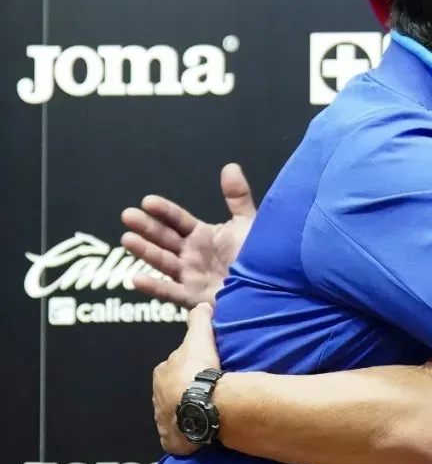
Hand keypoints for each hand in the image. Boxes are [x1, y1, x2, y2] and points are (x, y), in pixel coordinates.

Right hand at [121, 163, 256, 309]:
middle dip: (147, 227)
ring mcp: (190, 275)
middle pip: (165, 238)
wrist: (271, 286)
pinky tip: (136, 279)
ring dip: (145, 251)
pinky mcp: (193, 297)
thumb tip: (230, 167)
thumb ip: (238, 197)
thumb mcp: (248, 223)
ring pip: (163, 262)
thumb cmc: (259, 255)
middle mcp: (191, 254)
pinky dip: (154, 287)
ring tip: (128, 239)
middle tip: (129, 215)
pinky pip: (171, 292)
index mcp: (202, 235)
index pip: (177, 220)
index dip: (163, 211)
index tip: (148, 201)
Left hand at [152, 303, 221, 455]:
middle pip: (172, 391)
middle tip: (207, 390)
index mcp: (162, 372)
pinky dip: (187, 433)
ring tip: (207, 410)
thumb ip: (199, 320)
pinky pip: (179, 436)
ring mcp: (162, 420)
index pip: (174, 367)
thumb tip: (202, 306)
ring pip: (174, 413)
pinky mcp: (171, 439)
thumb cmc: (197, 371)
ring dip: (186, 412)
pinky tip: (200, 430)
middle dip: (184, 390)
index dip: (188, 366)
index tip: (202, 368)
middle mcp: (157, 396)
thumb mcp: (199, 338)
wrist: (200, 406)